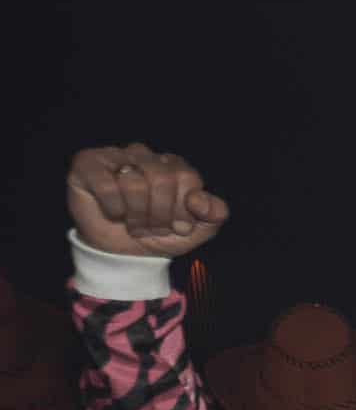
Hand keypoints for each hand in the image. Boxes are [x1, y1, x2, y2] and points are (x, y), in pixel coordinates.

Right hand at [67, 145, 228, 258]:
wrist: (122, 254)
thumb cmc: (160, 235)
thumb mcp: (197, 230)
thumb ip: (214, 213)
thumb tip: (201, 200)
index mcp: (173, 166)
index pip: (187, 177)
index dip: (183, 209)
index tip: (178, 227)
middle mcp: (144, 155)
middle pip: (162, 178)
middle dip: (160, 214)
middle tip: (152, 227)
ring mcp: (115, 156)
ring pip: (134, 182)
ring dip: (137, 215)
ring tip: (133, 223)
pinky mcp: (88, 164)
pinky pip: (107, 185)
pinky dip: (114, 209)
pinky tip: (113, 213)